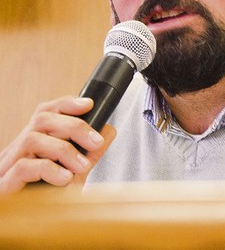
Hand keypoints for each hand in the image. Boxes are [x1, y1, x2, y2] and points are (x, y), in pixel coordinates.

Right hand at [0, 96, 115, 193]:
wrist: (29, 226)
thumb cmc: (45, 198)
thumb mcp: (73, 172)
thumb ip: (89, 152)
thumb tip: (108, 130)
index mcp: (34, 143)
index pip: (45, 112)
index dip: (66, 104)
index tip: (88, 104)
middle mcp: (19, 149)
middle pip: (42, 120)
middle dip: (74, 126)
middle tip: (96, 142)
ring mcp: (8, 165)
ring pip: (32, 139)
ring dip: (63, 149)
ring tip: (82, 166)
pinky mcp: (5, 185)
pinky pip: (23, 167)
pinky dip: (49, 169)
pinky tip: (64, 179)